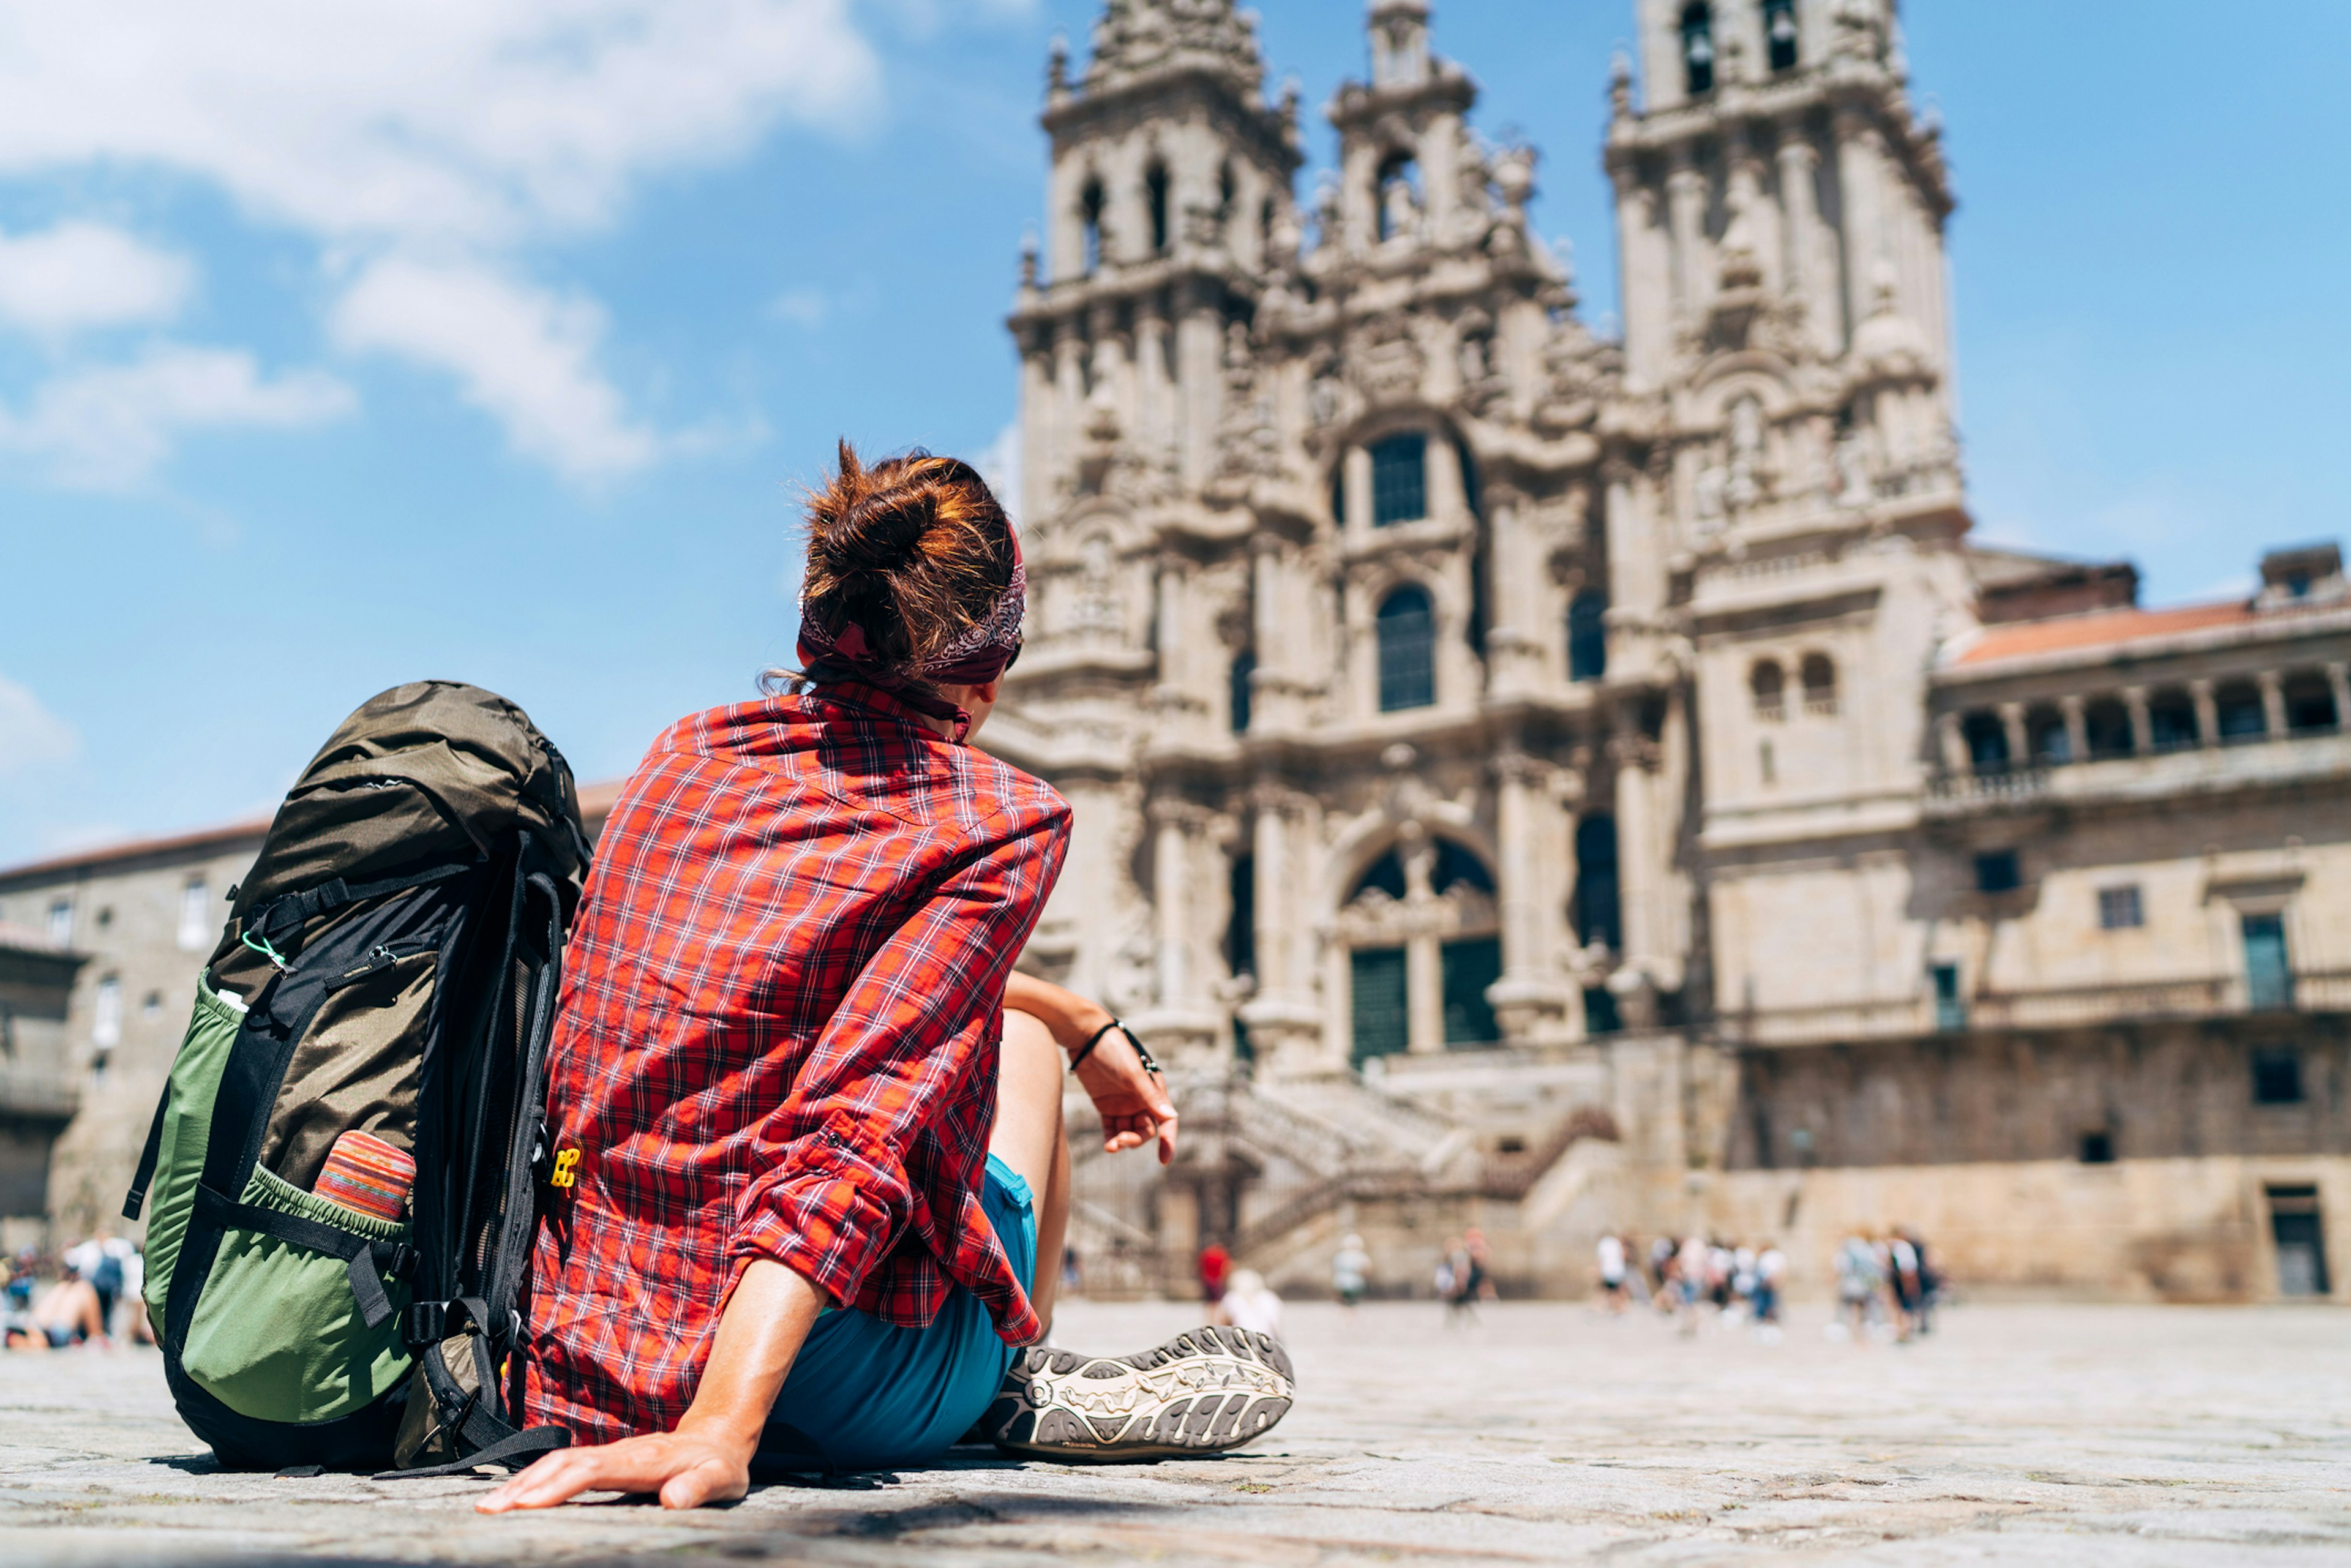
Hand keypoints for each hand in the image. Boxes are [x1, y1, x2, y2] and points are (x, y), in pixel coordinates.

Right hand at [479, 1259, 822, 1513]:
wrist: (717, 1438)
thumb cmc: (718, 1466)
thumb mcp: (721, 1479)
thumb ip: (700, 1488)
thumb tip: (674, 1500)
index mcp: (642, 1461)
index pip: (591, 1471)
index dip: (557, 1486)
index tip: (525, 1504)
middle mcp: (619, 1454)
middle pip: (563, 1464)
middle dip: (524, 1486)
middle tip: (488, 1511)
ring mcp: (609, 1455)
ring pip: (557, 1463)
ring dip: (522, 1482)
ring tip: (489, 1506)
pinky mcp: (604, 1461)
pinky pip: (562, 1468)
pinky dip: (534, 1480)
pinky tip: (513, 1497)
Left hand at [1073, 1025, 1177, 1164]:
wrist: (1086, 1036)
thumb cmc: (1114, 1049)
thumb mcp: (1132, 1073)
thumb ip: (1149, 1095)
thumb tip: (1171, 1117)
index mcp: (1154, 1090)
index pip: (1166, 1120)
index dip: (1168, 1140)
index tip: (1164, 1159)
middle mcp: (1141, 1099)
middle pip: (1145, 1129)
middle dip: (1136, 1139)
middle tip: (1120, 1142)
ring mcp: (1123, 1103)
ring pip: (1128, 1131)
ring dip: (1122, 1141)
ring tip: (1111, 1147)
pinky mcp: (1106, 1105)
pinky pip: (1111, 1128)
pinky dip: (1111, 1138)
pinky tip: (1108, 1145)